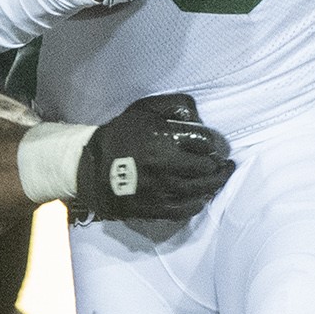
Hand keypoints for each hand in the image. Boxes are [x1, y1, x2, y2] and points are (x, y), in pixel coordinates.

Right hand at [74, 92, 235, 222]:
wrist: (91, 166)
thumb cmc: (122, 134)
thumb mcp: (144, 108)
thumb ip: (175, 104)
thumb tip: (199, 115)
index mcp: (162, 137)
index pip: (204, 142)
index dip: (212, 144)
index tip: (211, 146)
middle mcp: (164, 164)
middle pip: (206, 168)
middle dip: (218, 165)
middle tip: (222, 163)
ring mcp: (160, 189)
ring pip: (200, 189)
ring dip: (215, 183)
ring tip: (220, 177)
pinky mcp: (155, 207)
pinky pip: (186, 209)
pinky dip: (198, 203)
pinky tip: (202, 197)